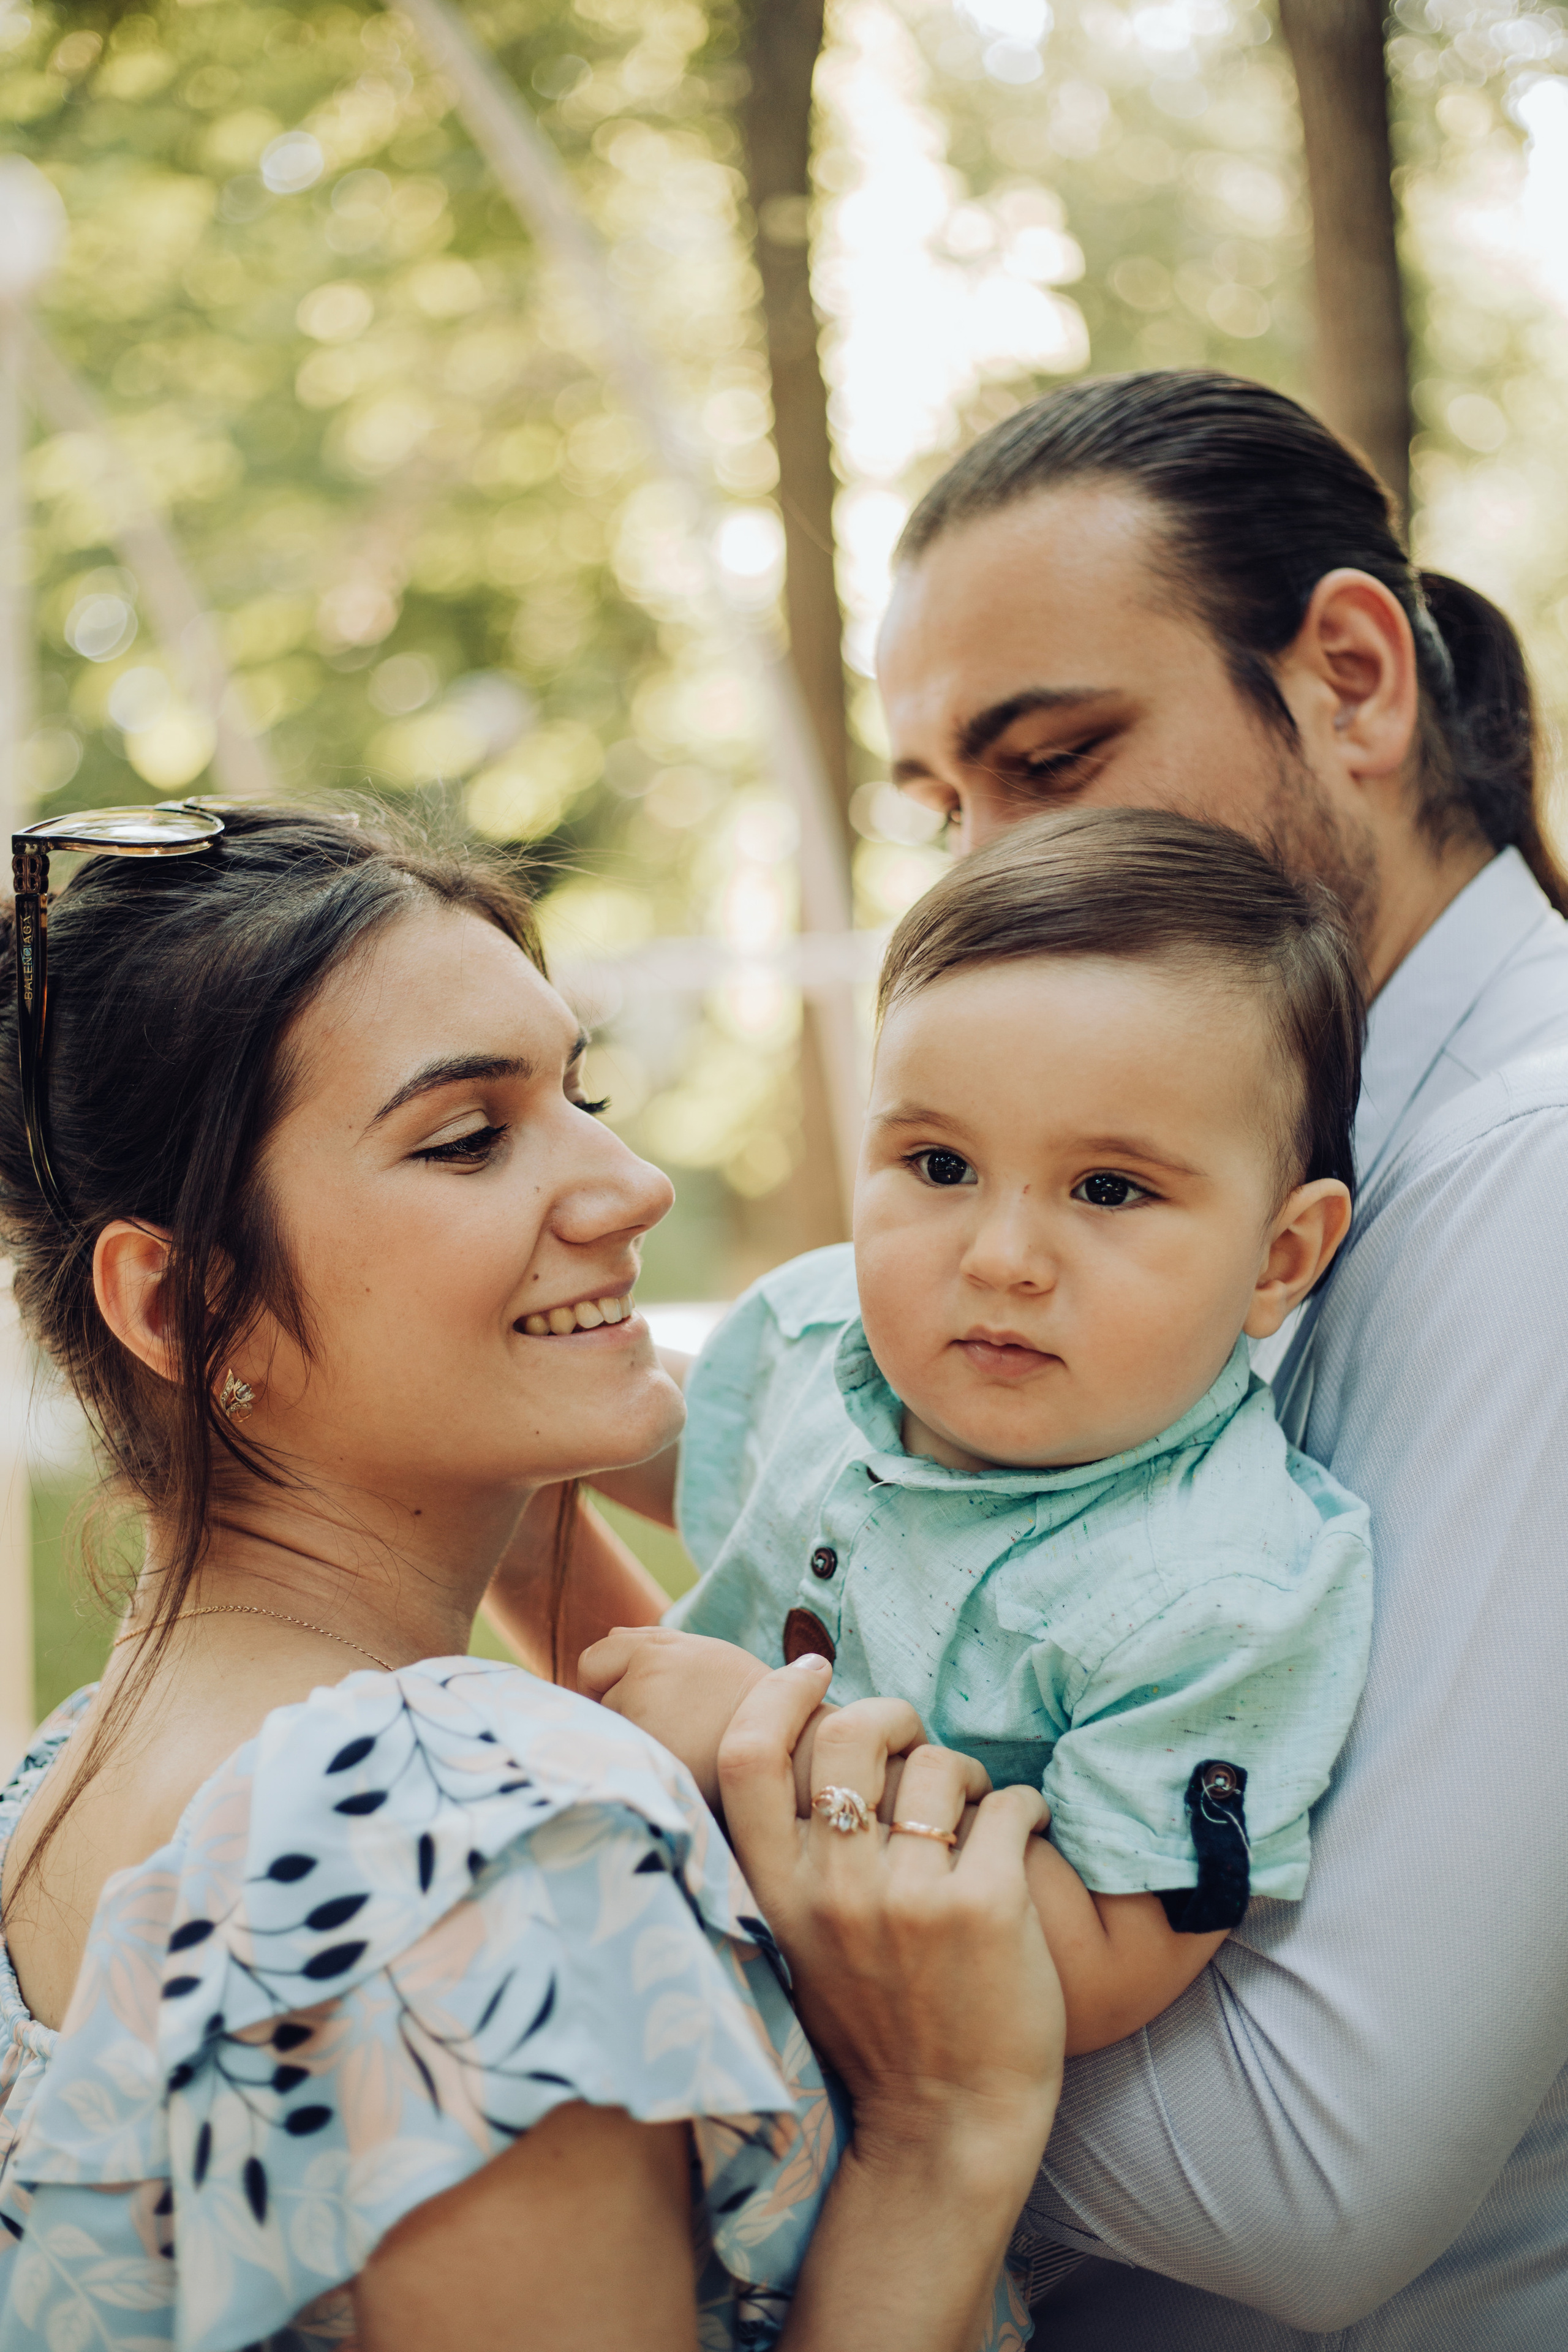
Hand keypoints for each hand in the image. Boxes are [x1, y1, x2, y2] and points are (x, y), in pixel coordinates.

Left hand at [579, 1625, 770, 1808]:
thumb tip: (610, 1635)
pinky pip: (625, 1761)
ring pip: (612, 1732)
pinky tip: (676, 1767)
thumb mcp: (708, 1657)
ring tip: (681, 1747)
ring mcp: (644, 1718)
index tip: (629, 1703)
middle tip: (668, 1729)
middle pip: (600, 1699)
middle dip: (621, 1712)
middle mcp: (646, 1677)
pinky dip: (642, 1765)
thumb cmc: (749, 1705)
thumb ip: (656, 1643)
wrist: (789, 1748)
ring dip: (634, 1740)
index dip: (603, 1681)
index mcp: (659, 1648)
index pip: (594, 1659)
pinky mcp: (650, 1756)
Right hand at [718, 1665, 1063, 2184]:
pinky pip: (1010, 1804)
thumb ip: (796, 1856)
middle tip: (916, 1740)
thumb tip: (818, 1742)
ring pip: (940, 1764)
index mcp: (777, 1895)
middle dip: (893, 1714)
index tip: (810, 1670)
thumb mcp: (799, 1942)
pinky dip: (1023, 1809)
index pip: (746, 1757)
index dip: (775, 1695)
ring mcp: (909, 1899)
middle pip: (849, 1731)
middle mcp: (833, 1890)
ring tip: (975, 1813)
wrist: (943, 2128)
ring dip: (967, 1773)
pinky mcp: (986, 1909)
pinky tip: (1021, 1839)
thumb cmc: (876, 2024)